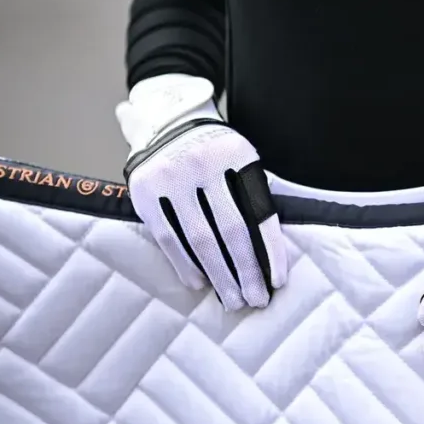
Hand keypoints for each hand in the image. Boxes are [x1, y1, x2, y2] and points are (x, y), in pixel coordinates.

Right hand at [116, 74, 287, 310]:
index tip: (277, 281)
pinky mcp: (145, 191)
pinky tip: (199, 283)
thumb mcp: (239, 159)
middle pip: (232, 230)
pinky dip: (185, 264)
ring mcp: (172, 177)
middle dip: (246, 271)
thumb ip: (253, 194)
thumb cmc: (215, 153)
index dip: (271, 250)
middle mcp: (204, 163)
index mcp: (238, 155)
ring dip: (219, 274)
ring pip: (200, 239)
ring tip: (232, 299)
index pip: (260, 212)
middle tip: (256, 300)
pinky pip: (169, 237)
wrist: (166, 122)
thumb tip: (271, 253)